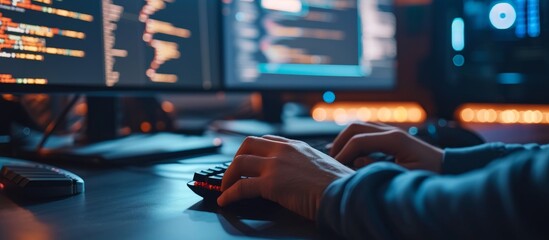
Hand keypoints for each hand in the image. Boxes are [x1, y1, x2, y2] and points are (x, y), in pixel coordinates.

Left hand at [218, 135, 354, 219]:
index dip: (252, 150)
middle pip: (247, 145)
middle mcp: (283, 150)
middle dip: (235, 158)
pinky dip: (229, 194)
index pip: (267, 140)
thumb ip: (307, 165)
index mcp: (296, 146)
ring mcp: (276, 165)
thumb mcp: (322, 165)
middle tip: (232, 173)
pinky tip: (225, 200)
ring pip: (239, 163)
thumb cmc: (340, 184)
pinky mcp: (271, 183)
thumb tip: (301, 176)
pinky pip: (241, 187)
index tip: (246, 160)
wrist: (345, 193)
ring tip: (224, 188)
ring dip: (228, 176)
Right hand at [330, 122, 443, 172]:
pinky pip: (366, 131)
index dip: (343, 154)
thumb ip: (379, 168)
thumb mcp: (404, 175)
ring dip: (345, 139)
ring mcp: (390, 130)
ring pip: (359, 126)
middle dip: (340, 142)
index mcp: (394, 139)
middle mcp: (391, 130)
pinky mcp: (390, 135)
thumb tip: (358, 160)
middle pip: (355, 127)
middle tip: (331, 159)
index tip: (335, 167)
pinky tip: (347, 151)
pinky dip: (353, 139)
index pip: (358, 141)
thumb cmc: (429, 174)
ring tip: (336, 155)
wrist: (447, 168)